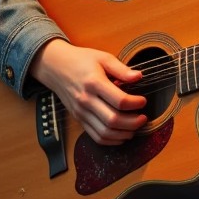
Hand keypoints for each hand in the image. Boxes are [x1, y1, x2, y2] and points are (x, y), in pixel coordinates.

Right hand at [30, 38, 145, 144]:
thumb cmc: (80, 61)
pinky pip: (96, 136)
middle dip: (133, 123)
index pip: (119, 101)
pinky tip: (122, 135)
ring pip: (105, 132)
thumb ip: (121, 69)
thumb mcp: (102, 58)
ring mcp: (81, 112)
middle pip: (113, 120)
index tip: (143, 101)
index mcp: (94, 83)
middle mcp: (86, 100)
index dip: (136, 104)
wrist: (55, 67)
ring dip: (124, 134)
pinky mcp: (79, 119)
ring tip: (135, 128)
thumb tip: (138, 76)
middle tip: (143, 118)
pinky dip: (111, 140)